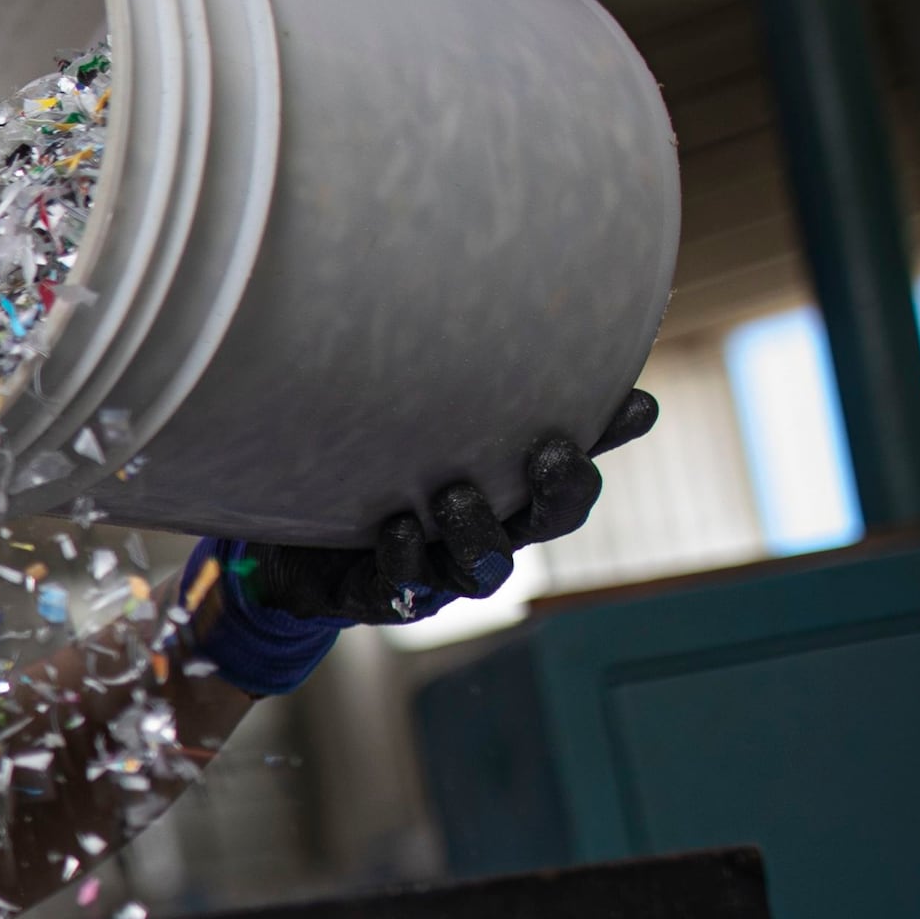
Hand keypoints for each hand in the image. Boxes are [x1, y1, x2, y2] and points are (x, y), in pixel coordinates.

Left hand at [222, 389, 659, 628]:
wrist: (287, 537)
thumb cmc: (376, 466)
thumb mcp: (427, 424)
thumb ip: (485, 387)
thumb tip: (553, 324)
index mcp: (507, 495)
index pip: (571, 482)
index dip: (602, 446)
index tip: (632, 408)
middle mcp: (482, 535)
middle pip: (545, 526)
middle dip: (556, 494)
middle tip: (550, 453)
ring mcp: (434, 571)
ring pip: (478, 570)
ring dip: (475, 531)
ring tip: (456, 491)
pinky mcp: (375, 594)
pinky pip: (399, 588)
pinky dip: (403, 558)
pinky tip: (397, 526)